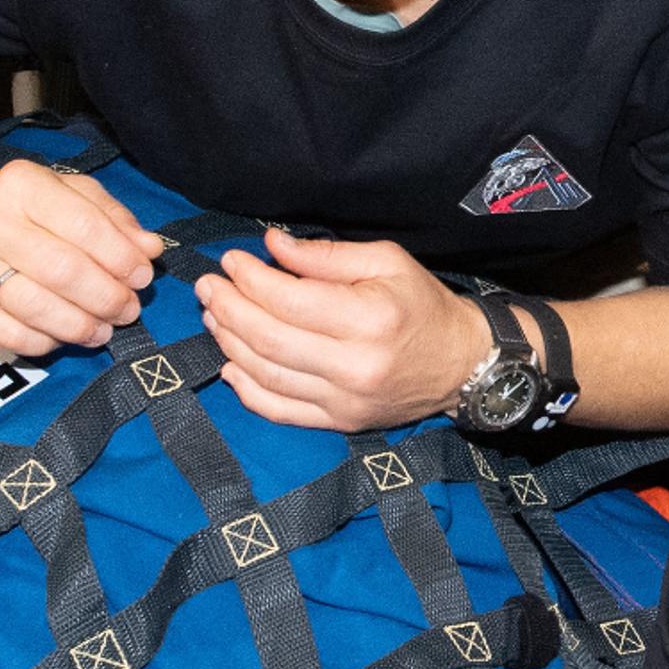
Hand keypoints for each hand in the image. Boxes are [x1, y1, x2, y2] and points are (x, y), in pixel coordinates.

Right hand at [0, 161, 162, 356]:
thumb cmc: (17, 207)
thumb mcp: (65, 193)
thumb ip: (112, 217)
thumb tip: (150, 249)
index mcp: (22, 185)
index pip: (84, 226)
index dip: (121, 257)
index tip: (142, 276)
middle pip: (64, 271)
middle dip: (107, 297)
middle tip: (128, 310)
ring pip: (38, 308)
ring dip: (82, 326)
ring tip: (104, 329)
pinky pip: (12, 334)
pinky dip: (47, 342)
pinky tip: (64, 336)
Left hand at [194, 232, 489, 430]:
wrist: (462, 364)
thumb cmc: (422, 303)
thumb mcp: (386, 260)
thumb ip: (325, 255)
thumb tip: (271, 245)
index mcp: (368, 318)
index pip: (289, 301)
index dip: (250, 279)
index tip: (230, 259)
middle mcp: (354, 366)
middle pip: (269, 339)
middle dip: (228, 309)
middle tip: (207, 286)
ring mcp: (344, 401)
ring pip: (266, 375)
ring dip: (229, 343)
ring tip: (212, 315)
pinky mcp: (339, 423)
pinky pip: (280, 411)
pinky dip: (247, 389)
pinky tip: (229, 363)